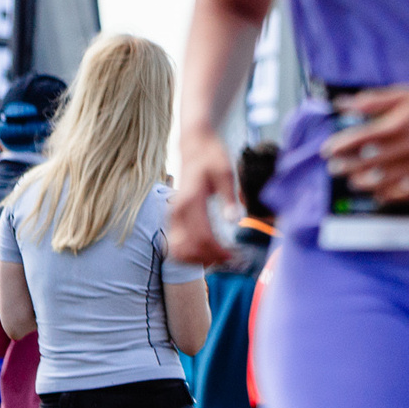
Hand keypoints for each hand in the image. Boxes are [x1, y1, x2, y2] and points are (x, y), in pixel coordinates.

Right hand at [165, 129, 236, 267]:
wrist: (194, 146)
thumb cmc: (212, 158)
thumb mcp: (226, 174)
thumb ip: (229, 198)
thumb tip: (234, 221)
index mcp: (190, 201)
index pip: (201, 237)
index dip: (218, 252)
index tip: (236, 257)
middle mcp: (176, 211)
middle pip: (188, 249)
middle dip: (210, 259)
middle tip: (230, 260)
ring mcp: (172, 216)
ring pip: (178, 251)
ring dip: (198, 260)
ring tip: (220, 258)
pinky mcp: (173, 219)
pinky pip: (175, 247)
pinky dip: (190, 256)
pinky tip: (208, 254)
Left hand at [323, 82, 408, 203]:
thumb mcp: (402, 95)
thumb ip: (371, 101)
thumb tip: (341, 105)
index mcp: (398, 125)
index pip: (361, 139)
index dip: (340, 146)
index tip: (327, 150)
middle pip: (370, 162)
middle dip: (348, 166)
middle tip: (334, 168)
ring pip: (388, 180)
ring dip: (366, 183)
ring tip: (353, 182)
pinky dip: (394, 195)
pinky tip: (380, 196)